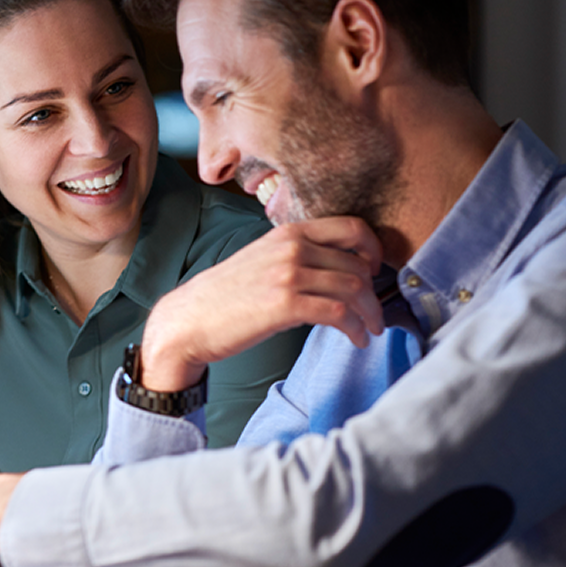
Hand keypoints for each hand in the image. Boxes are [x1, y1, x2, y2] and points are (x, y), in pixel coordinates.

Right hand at [138, 216, 384, 389]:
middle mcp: (291, 247)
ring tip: (370, 329)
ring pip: (354, 288)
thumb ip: (296, 256)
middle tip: (375, 313)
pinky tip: (356, 339)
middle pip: (358, 264)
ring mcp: (288, 275)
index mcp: (287, 233)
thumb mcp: (261, 260)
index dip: (374, 250)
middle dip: (375, 292)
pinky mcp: (285, 305)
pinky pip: (339, 314)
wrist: (188, 320)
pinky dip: (356, 329)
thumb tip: (336, 271)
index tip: (377, 271)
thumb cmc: (223, 297)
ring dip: (370, 313)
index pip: (351, 227)